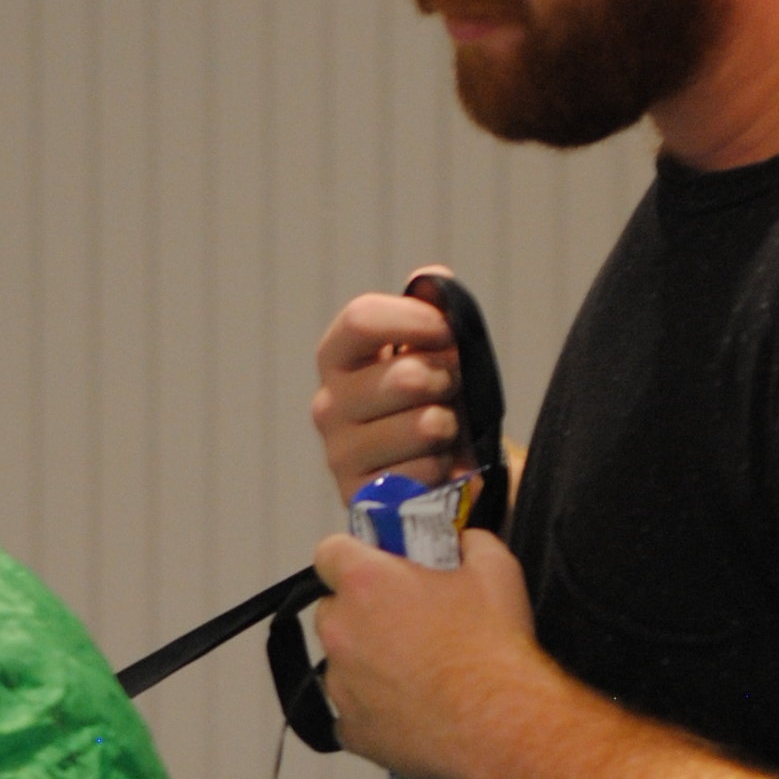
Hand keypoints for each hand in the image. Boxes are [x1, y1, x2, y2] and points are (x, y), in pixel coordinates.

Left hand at [311, 524, 544, 778]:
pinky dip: (373, 712)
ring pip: (339, 664)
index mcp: (365, 582)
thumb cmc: (493, 643)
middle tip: (405, 625)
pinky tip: (410, 713)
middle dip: (360, 614)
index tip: (378, 569)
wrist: (500, 724)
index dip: (353, 558)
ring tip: (413, 676)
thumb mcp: (496, 569)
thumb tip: (463, 542)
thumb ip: (469, 544)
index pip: (329, 553)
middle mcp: (340, 631)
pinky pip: (352, 714)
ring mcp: (340, 685)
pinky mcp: (350, 730)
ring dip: (365, 664)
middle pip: (332, 610)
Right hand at [312, 273, 465, 504]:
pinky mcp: (362, 499)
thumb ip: (431, 312)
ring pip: (423, 426)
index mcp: (338, 357)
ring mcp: (340, 455)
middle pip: (405, 376)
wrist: (439, 470)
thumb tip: (434, 279)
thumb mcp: (435, 349)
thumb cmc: (432, 399)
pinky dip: (444, 468)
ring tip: (444, 431)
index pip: (362, 319)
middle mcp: (328, 405)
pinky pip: (425, 472)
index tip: (448, 333)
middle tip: (450, 390)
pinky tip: (435, 466)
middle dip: (446, 380)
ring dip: (450, 425)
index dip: (416, 321)